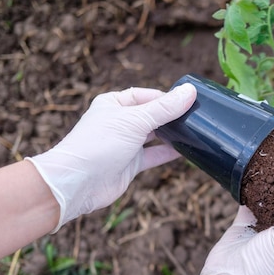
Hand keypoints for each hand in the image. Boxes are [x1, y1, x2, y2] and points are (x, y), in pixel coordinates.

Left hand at [26, 83, 196, 230]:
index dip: (166, 98)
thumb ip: (165, 108)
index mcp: (113, 104)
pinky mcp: (130, 164)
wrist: (78, 183)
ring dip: (172, 134)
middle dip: (171, 116)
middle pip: (151, 115)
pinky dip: (169, 152)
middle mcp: (119, 122)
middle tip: (195, 116)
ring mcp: (125, 144)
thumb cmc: (99, 144)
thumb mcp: (135, 121)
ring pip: (154, 135)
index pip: (145, 95)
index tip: (188, 101)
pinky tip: (185, 150)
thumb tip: (190, 91)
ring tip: (194, 131)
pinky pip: (155, 155)